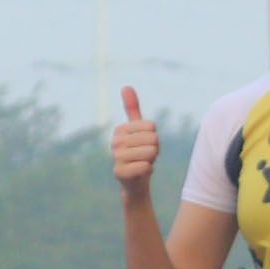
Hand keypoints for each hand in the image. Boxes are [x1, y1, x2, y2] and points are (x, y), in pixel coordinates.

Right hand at [108, 85, 161, 200]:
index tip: (145, 144)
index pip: (152, 127)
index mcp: (120, 129)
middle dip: (154, 150)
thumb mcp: (137, 130)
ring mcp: (116, 157)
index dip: (154, 137)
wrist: (134, 182)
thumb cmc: (138, 152)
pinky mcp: (119, 172)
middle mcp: (115, 142)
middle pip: (153, 139)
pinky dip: (149, 170)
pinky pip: (146, 166)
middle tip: (145, 156)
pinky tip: (141, 172)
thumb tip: (126, 86)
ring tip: (142, 163)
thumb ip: (132, 108)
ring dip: (152, 160)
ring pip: (150, 152)